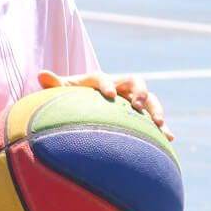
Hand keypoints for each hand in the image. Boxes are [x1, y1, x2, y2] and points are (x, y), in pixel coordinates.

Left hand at [37, 69, 171, 140]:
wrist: (88, 102)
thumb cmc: (72, 97)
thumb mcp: (63, 92)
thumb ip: (54, 84)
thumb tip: (41, 74)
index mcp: (97, 80)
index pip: (102, 77)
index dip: (107, 83)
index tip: (109, 94)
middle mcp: (119, 86)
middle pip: (135, 81)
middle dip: (138, 92)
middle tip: (136, 104)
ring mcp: (131, 99)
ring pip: (149, 98)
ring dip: (155, 108)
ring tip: (158, 122)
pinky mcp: (140, 113)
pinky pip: (154, 117)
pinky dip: (163, 125)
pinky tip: (169, 136)